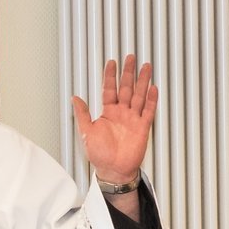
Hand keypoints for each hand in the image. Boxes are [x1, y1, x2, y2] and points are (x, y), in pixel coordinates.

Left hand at [72, 54, 157, 186]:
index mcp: (108, 112)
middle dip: (128, 72)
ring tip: (146, 67)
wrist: (113, 170)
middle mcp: (121, 113)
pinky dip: (151, 100)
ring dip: (142, 81)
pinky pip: (148, 111)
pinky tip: (153, 89)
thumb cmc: (100, 155)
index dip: (110, 75)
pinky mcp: (142, 128)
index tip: (112, 62)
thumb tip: (75, 98)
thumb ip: (82, 114)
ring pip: (139, 95)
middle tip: (131, 58)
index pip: (109, 89)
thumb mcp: (86, 133)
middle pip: (126, 88)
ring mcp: (133, 119)